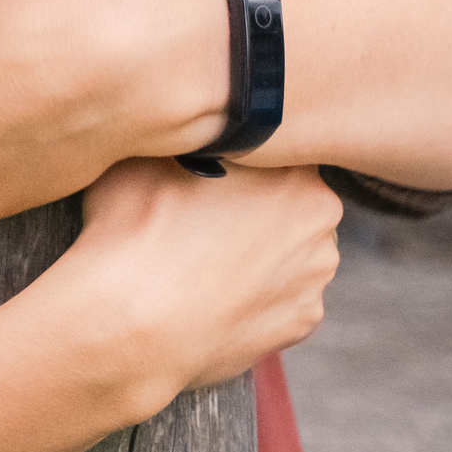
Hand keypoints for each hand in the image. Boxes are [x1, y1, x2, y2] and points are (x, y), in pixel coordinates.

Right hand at [61, 160, 341, 400]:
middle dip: (256, 203)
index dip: (241, 156)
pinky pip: (281, 296)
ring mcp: (314, 283)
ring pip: (289, 251)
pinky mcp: (300, 327)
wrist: (128, 325)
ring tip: (202, 257)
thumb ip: (190, 134)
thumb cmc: (135, 230)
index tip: (210, 165)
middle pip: (291, 201)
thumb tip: (189, 123)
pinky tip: (212, 292)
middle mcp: (322, 230)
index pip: (280, 151)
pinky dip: (255, 293)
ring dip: (258, 249)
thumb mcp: (150, 152)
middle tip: (202, 210)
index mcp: (298, 177)